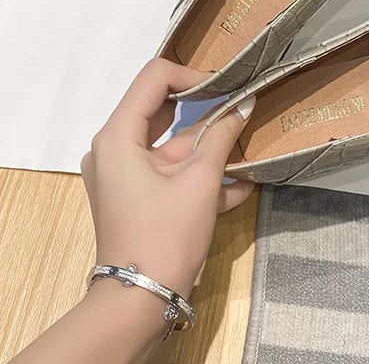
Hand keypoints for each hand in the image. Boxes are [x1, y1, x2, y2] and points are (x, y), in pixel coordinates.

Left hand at [81, 58, 255, 298]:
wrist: (140, 302)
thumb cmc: (167, 234)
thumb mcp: (201, 180)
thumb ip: (223, 135)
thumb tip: (245, 103)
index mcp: (118, 136)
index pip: (155, 78)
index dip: (193, 75)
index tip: (227, 87)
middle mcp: (114, 148)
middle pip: (163, 108)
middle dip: (206, 109)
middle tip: (239, 106)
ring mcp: (123, 173)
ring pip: (171, 142)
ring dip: (209, 146)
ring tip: (246, 149)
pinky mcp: (136, 194)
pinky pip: (169, 170)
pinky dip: (199, 172)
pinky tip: (238, 184)